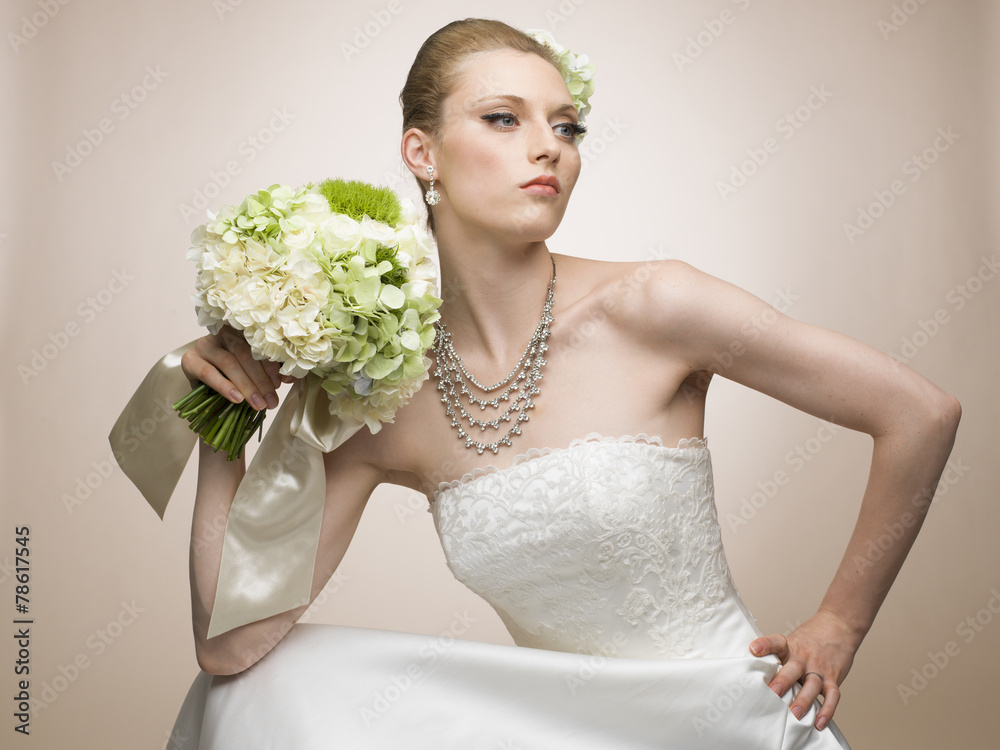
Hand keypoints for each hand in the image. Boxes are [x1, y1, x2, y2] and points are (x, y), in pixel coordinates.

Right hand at [180, 324, 296, 410]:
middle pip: (246, 354)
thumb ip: (271, 373)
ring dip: (247, 386)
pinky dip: (224, 386)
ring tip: (258, 404)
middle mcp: (223, 333)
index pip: (259, 346)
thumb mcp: (253, 375)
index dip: (272, 365)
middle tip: (271, 401)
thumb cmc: (232, 378)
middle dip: (262, 380)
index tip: (282, 383)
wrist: (203, 390)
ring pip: (229, 363)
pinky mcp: (189, 359)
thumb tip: (292, 377)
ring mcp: (204, 345)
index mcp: (242, 332)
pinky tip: (236, 398)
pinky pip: (208, 373)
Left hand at [749, 608, 862, 731]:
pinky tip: (819, 723)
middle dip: (783, 681)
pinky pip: (832, 695)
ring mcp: (819, 668)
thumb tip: (752, 670)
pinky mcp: (833, 678)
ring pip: (812, 684)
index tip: (754, 649)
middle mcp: (804, 657)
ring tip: (795, 714)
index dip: (765, 645)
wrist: (838, 626)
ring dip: (803, 699)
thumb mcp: (791, 641)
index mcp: (790, 646)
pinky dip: (827, 710)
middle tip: (773, 692)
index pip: (776, 642)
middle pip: (793, 668)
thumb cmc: (810, 638)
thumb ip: (777, 655)